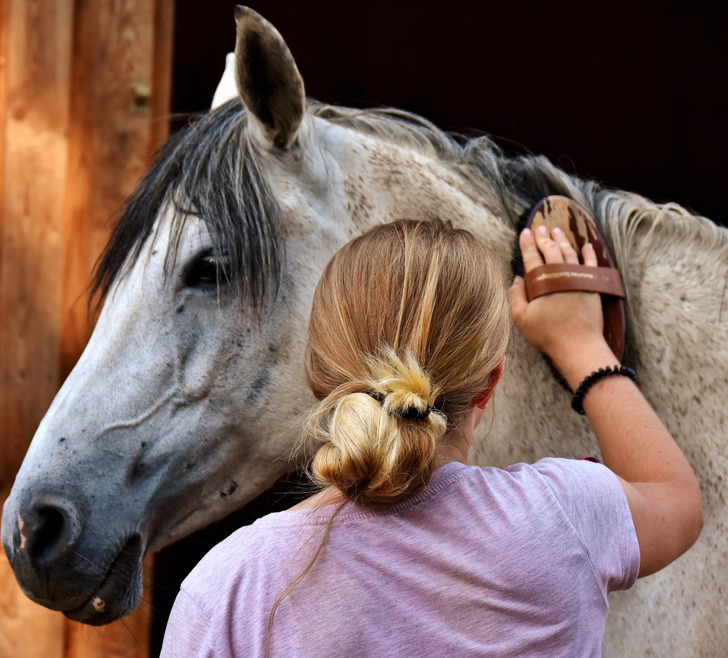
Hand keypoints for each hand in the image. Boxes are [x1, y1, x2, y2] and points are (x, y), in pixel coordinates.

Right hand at [509, 225, 614, 384]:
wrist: (578, 345)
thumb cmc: (547, 334)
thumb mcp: (522, 319)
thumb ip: (516, 296)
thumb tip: (517, 279)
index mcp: (541, 281)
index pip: (532, 256)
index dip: (527, 243)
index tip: (524, 233)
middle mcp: (560, 274)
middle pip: (551, 250)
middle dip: (543, 237)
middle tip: (539, 228)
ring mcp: (578, 278)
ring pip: (570, 252)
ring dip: (562, 240)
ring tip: (556, 231)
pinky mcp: (592, 285)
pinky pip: (591, 264)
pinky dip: (588, 253)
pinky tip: (586, 245)